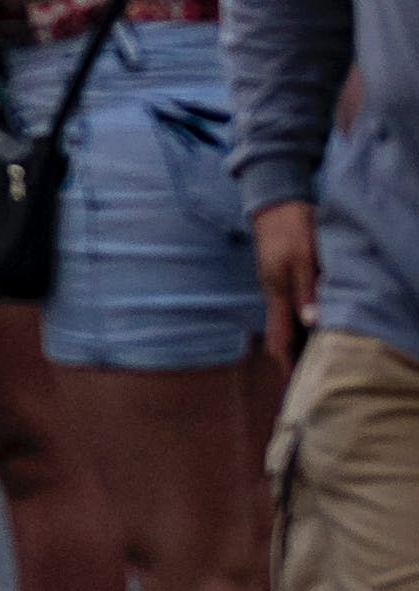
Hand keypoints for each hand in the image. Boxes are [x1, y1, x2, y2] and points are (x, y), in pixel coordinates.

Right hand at [256, 197, 321, 366]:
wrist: (275, 200)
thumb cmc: (292, 226)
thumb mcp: (303, 257)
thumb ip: (307, 290)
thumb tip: (312, 324)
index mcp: (276, 292)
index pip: (277, 340)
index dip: (286, 366)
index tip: (295, 390)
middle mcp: (273, 294)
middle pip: (280, 338)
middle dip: (292, 362)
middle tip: (310, 383)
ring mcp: (277, 287)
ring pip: (287, 325)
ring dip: (299, 346)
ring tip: (317, 364)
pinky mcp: (283, 280)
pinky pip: (291, 312)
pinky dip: (302, 328)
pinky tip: (317, 332)